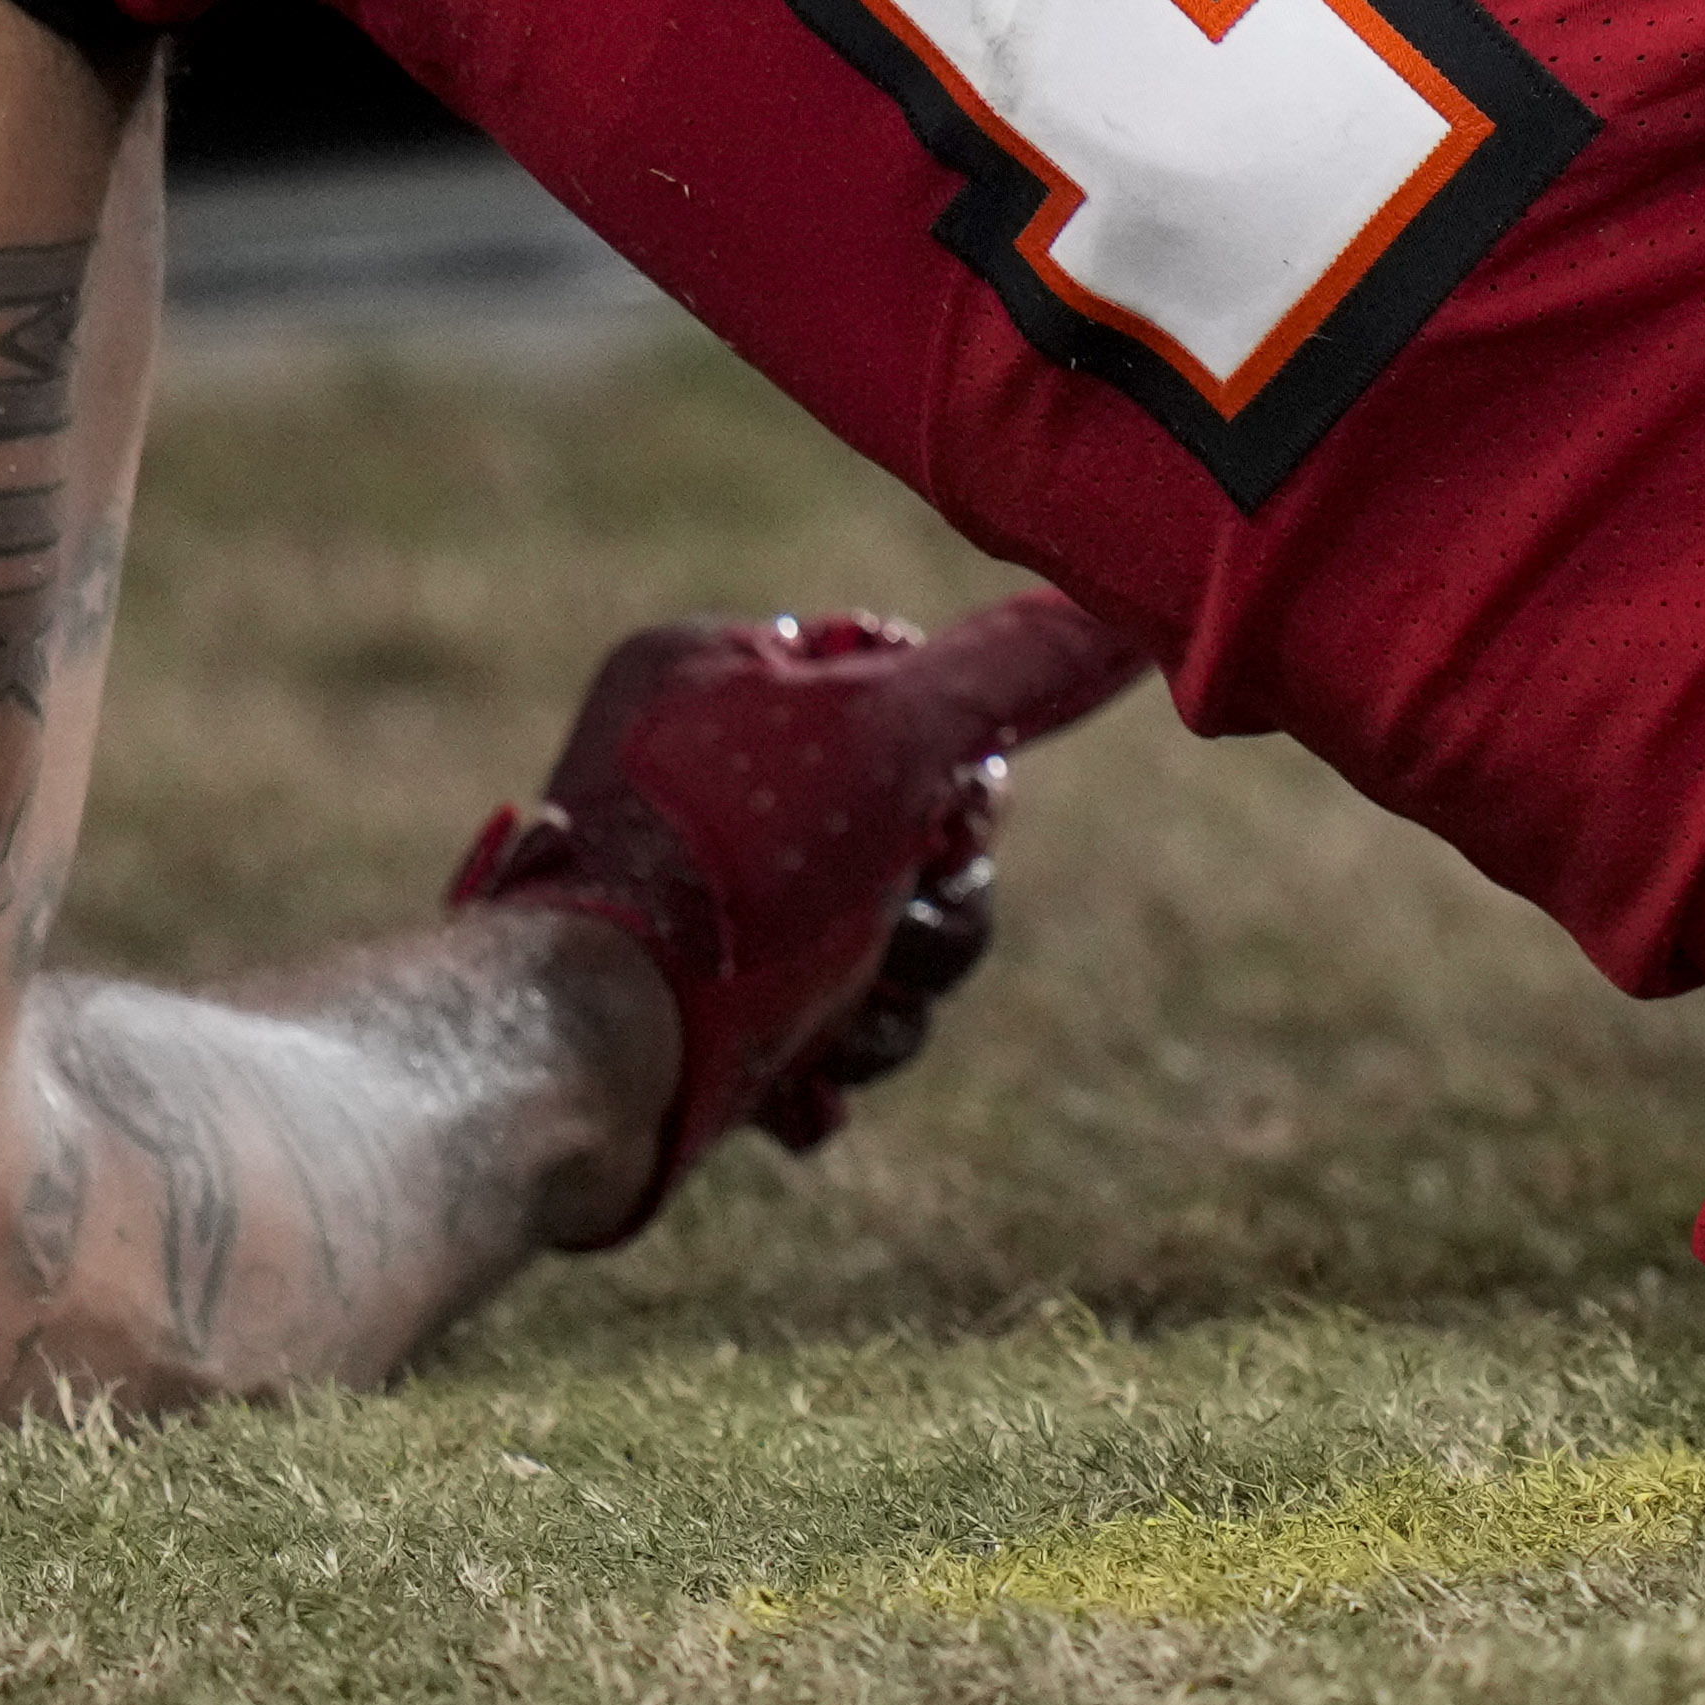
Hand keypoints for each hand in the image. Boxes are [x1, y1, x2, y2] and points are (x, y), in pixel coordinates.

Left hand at [449, 590, 1157, 1246]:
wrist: (584, 1052)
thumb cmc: (730, 873)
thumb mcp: (895, 732)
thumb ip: (1013, 668)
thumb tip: (1121, 612)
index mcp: (719, 678)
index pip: (901, 681)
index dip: (958, 766)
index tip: (951, 816)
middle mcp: (702, 778)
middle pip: (911, 830)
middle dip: (934, 910)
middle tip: (900, 933)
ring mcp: (695, 903)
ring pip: (876, 940)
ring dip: (891, 1003)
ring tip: (842, 1030)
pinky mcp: (691, 1013)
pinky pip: (811, 1030)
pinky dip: (827, 1065)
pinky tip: (805, 1092)